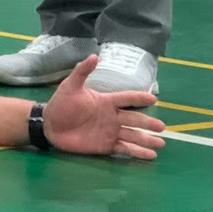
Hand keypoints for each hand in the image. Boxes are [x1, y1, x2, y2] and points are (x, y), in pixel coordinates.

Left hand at [43, 56, 165, 160]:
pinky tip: (149, 156)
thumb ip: (82, 71)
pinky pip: (125, 149)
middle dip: (148, 123)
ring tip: (161, 143)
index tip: (154, 99)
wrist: (50, 125)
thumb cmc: (61, 104)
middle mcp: (112, 117)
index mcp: (106, 101)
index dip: (139, 98)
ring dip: (147, 139)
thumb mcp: (71, 86)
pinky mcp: (105, 146)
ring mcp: (110, 132)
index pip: (127, 98)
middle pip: (134, 120)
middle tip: (162, 127)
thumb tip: (94, 55)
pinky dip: (137, 153)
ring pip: (133, 135)